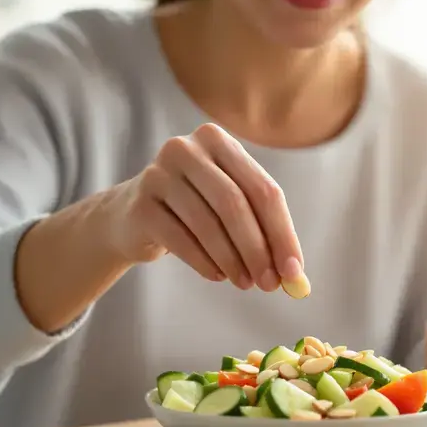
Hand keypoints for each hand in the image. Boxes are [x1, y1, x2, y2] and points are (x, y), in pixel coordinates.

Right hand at [98, 123, 304, 290]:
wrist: (130, 217)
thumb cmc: (193, 212)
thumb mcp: (230, 210)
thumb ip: (264, 235)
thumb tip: (295, 277)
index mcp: (218, 141)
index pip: (263, 189)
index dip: (282, 233)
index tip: (294, 272)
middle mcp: (186, 149)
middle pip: (235, 203)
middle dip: (258, 249)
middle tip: (270, 285)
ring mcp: (158, 174)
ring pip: (208, 223)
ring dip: (232, 261)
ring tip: (244, 283)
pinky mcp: (140, 205)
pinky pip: (180, 240)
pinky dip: (204, 263)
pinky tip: (217, 276)